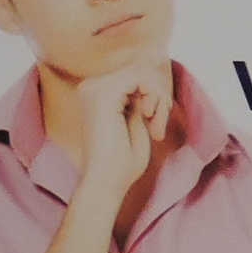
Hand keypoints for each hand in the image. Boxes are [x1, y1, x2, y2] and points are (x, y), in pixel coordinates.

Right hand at [73, 61, 171, 208]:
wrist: (106, 182)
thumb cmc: (122, 161)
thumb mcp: (136, 120)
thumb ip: (141, 98)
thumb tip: (154, 74)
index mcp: (96, 92)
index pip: (136, 74)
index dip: (155, 95)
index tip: (157, 124)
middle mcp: (91, 86)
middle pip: (142, 69)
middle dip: (160, 96)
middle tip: (158, 126)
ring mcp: (95, 88)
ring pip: (144, 72)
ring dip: (160, 98)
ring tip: (156, 126)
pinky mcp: (104, 94)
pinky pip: (143, 77)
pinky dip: (156, 97)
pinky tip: (150, 119)